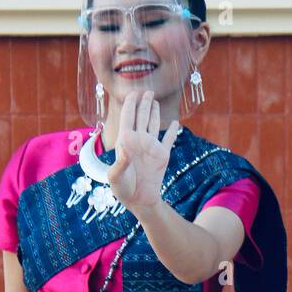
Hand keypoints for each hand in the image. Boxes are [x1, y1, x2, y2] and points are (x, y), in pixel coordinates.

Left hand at [106, 91, 180, 215]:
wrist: (140, 201)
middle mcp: (139, 141)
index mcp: (126, 142)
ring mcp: (151, 147)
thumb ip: (119, 163)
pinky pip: (169, 140)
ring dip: (154, 112)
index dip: (130, 105)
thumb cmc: (123, 190)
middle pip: (141, 117)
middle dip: (143, 103)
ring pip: (153, 124)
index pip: (128, 118)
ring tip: (154, 101)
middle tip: (147, 91)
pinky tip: (175, 123)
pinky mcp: (163, 155)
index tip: (133, 93)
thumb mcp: (116, 177)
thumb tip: (123, 148)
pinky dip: (173, 131)